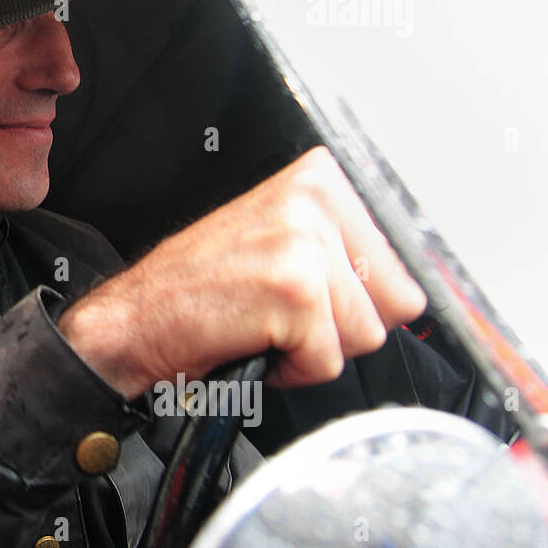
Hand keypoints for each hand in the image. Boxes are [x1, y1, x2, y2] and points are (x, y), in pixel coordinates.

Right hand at [59, 147, 426, 396]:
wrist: (131, 321)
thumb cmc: (199, 291)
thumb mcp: (279, 243)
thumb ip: (345, 249)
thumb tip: (416, 289)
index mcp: (318, 179)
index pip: (403, 262)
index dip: (359, 300)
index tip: (316, 299)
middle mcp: (315, 198)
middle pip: (395, 300)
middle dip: (342, 325)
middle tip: (281, 311)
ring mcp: (304, 241)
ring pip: (366, 334)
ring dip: (313, 348)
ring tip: (263, 323)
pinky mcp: (293, 290)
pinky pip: (328, 361)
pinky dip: (290, 369)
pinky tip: (251, 339)